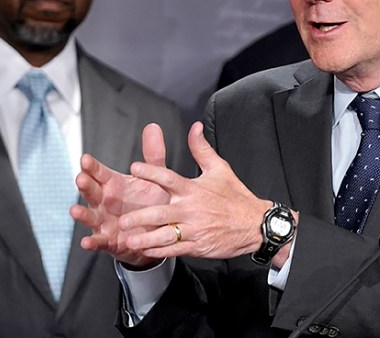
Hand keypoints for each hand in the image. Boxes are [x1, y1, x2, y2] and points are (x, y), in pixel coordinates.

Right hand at [70, 123, 170, 266]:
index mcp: (114, 184)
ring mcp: (104, 221)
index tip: (85, 158)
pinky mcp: (108, 240)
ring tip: (74, 210)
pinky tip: (87, 242)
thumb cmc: (151, 202)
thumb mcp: (154, 178)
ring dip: (82, 214)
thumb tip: (153, 126)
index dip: (93, 167)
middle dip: (85, 185)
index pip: (100, 173)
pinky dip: (92, 242)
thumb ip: (153, 155)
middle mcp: (105, 201)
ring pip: (90, 216)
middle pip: (92, 192)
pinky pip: (99, 241)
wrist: (156, 233)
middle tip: (80, 178)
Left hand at [117, 121, 272, 259]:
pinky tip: (147, 251)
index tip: (135, 168)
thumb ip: (202, 149)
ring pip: (166, 235)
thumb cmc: (236, 197)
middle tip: (124, 220)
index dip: (151, 172)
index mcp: (194, 189)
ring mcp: (195, 229)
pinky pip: (175, 250)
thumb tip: (194, 128)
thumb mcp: (220, 168)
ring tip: (130, 240)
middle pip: (161, 213)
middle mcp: (192, 209)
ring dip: (146, 238)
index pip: (169, 178)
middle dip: (141, 217)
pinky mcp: (198, 246)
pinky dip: (160, 251)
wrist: (255, 224)